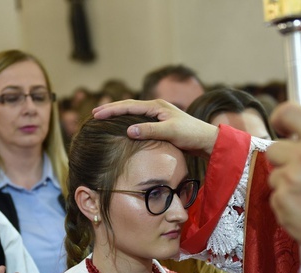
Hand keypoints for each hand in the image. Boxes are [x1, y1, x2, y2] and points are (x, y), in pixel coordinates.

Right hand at [92, 99, 218, 157]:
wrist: (206, 140)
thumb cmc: (190, 135)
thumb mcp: (170, 132)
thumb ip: (150, 130)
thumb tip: (128, 130)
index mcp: (157, 106)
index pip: (129, 105)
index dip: (111, 110)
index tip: (96, 114)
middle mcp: (156, 108)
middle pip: (128, 106)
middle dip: (111, 109)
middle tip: (94, 113)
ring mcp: (158, 115)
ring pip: (133, 113)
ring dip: (118, 115)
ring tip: (103, 118)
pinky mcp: (161, 124)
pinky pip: (139, 120)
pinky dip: (128, 121)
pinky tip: (122, 127)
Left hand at [266, 102, 300, 248]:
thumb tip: (290, 131)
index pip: (289, 112)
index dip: (280, 119)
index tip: (281, 128)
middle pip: (274, 149)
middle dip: (285, 161)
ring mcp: (291, 180)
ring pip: (274, 176)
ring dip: (287, 185)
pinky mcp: (282, 202)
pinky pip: (275, 197)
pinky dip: (287, 204)